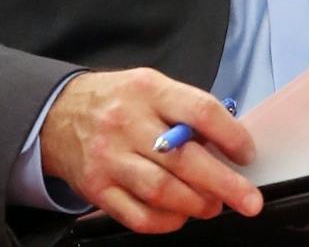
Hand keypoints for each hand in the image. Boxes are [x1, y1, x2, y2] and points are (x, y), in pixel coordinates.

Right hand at [41, 68, 262, 233]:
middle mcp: (128, 123)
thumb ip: (184, 110)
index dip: (230, 136)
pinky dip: (166, 222)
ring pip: (161, 191)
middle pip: (183, 159)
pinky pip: (138, 216)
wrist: (59, 114)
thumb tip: (226, 144)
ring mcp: (110, 158)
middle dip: (224, 184)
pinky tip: (180, 215)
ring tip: (213, 206)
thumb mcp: (151, 86)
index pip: (199, 111)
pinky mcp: (97, 188)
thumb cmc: (117, 100)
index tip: (246, 153)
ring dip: (196, 204)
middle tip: (249, 200)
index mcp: (148, 90)